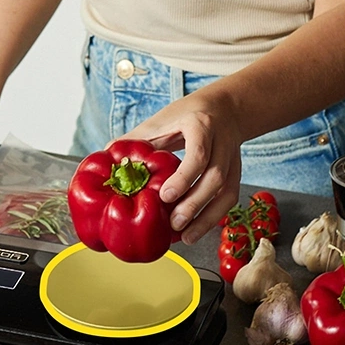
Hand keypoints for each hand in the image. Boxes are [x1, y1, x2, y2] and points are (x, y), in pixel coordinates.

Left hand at [119, 87, 242, 244]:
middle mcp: (222, 142)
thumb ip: (137, 138)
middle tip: (173, 223)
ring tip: (185, 237)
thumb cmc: (188, 114)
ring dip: (206, 218)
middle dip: (194, 203)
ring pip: (227, 192)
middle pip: (215, 177)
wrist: (225, 107)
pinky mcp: (237, 173)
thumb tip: (107, 156)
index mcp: (200, 125)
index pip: (198, 154)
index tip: (164, 196)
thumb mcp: (162, 119)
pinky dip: (214, 217)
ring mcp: (233, 159)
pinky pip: (230, 199)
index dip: (183, 177)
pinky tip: (196, 231)